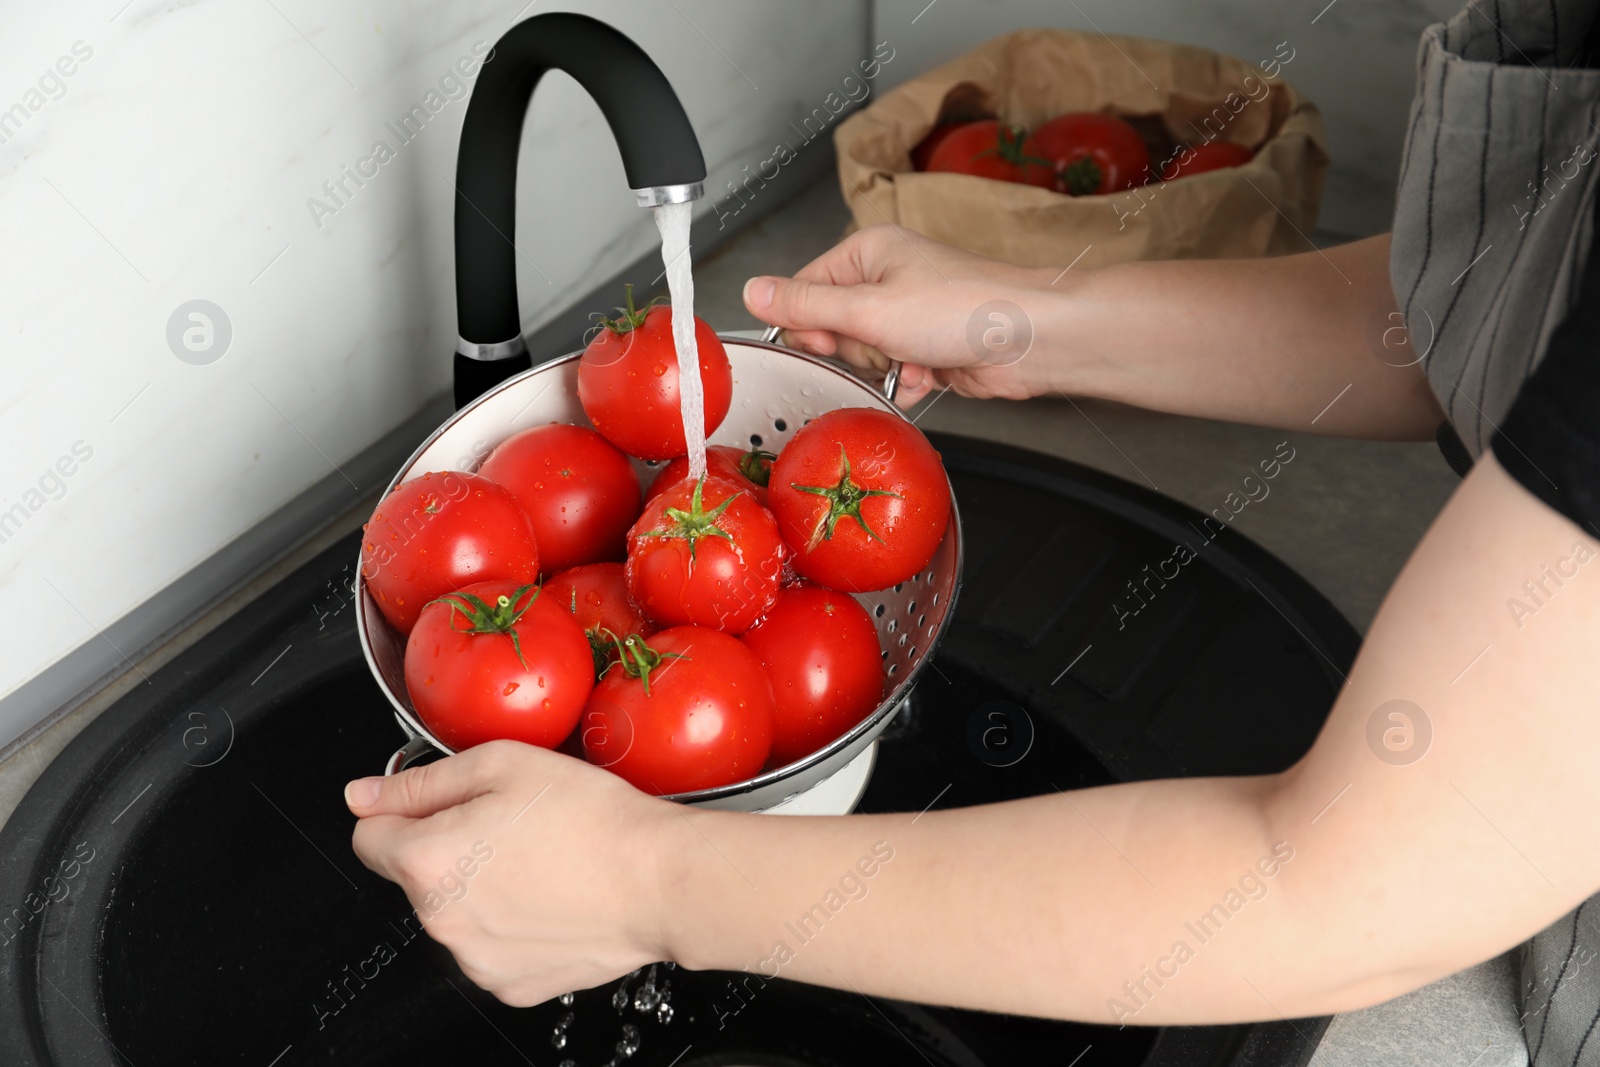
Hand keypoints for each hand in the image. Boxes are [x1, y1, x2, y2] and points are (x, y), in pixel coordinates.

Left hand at [345, 740, 673, 1005]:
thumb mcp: (502, 764)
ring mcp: (474, 959)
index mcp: (427, 860)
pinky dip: (511, 923)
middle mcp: (440, 920)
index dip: (404, 810)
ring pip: (454, 911)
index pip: (369, 836)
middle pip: (415, 874)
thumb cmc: (593, 819)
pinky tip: (551, 896)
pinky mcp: (510, 984)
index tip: (442, 804)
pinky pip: (490, 945)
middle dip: (449, 846)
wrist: (659, 880)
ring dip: (480, 886)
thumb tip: (364, 794)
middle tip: (512, 823)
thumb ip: (422, 781)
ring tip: (540, 860)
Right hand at [743, 225, 1053, 405]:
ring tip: (913, 357)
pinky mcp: (928, 347)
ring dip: (884, 369)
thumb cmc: (963, 307)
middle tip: (881, 345)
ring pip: (863, 357)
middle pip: (833, 328)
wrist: (1029, 338)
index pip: (805, 289)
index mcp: (867, 252)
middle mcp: (887, 278)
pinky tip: (928, 374)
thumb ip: (805, 304)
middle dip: (855, 350)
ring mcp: (909, 314)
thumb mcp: (867, 308)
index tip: (827, 339)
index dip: (809, 324)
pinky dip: (906, 382)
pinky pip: (893, 374)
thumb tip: (753, 291)